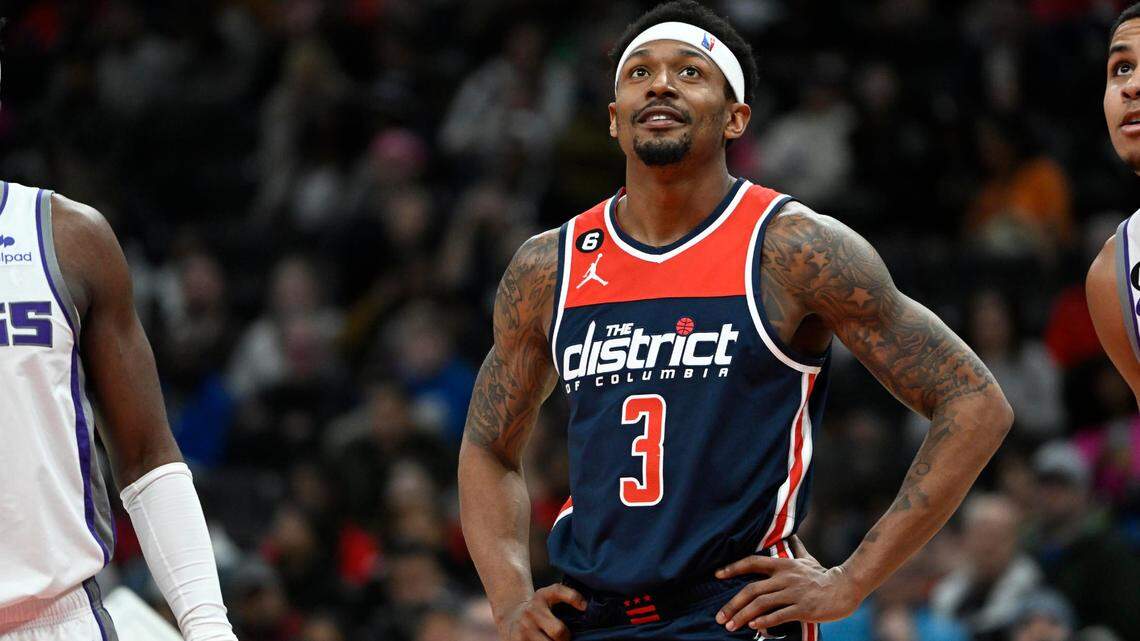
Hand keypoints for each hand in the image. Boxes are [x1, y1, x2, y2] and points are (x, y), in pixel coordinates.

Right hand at [499, 584, 586, 640]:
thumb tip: (585, 613)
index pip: (558, 591)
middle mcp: (532, 610)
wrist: (511, 616)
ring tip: (554, 640)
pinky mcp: (517, 640)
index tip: (584, 606)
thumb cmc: (540, 610)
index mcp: (543, 595)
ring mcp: (524, 627)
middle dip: (565, 638)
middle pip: (558, 631)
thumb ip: (564, 602)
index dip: (573, 597)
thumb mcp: (549, 599)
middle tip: (565, 638)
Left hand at [714, 536, 863, 631]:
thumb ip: (795, 548)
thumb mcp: (807, 559)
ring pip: (762, 604)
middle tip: (720, 617)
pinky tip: (753, 626)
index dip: (733, 568)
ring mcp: (794, 593)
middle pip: (752, 589)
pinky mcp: (803, 608)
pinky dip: (765, 621)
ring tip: (730, 626)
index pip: (752, 562)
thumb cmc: (823, 575)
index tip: (717, 575)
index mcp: (783, 565)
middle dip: (733, 604)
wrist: (845, 588)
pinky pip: (779, 615)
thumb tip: (789, 534)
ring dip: (743, 616)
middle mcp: (785, 577)